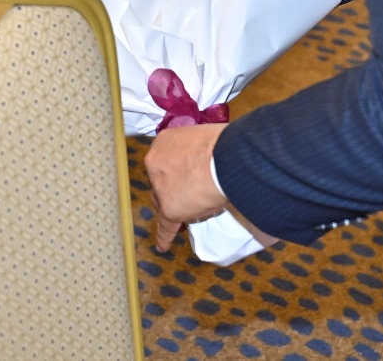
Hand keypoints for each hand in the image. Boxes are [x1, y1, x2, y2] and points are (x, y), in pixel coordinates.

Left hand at [144, 121, 227, 251]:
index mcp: (164, 142)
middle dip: (169, 191)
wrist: (228, 159)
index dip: (172, 173)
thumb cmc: (224, 144)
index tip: (181, 179)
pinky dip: (164, 236)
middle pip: (159, 182)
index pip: (164, 161)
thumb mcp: (204, 138)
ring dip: (172, 209)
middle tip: (182, 197)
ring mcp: (161, 187)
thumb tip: (207, 156)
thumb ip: (197, 150)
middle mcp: (155, 163)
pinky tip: (163, 245)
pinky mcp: (170, 209)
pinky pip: (165, 226)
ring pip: (162, 202)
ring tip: (182, 218)